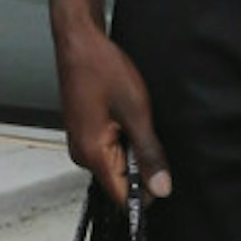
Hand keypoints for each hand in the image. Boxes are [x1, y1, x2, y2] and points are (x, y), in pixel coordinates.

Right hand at [55, 12, 170, 204]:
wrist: (79, 42)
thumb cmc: (103, 70)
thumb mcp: (137, 113)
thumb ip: (149, 154)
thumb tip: (161, 188)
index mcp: (92, 154)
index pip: (122, 198)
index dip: (146, 190)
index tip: (159, 168)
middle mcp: (81, 154)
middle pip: (120, 181)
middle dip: (139, 163)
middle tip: (142, 128)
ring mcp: (80, 144)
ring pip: (116, 164)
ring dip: (131, 147)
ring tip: (130, 117)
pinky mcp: (83, 133)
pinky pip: (108, 149)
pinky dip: (122, 137)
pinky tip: (123, 114)